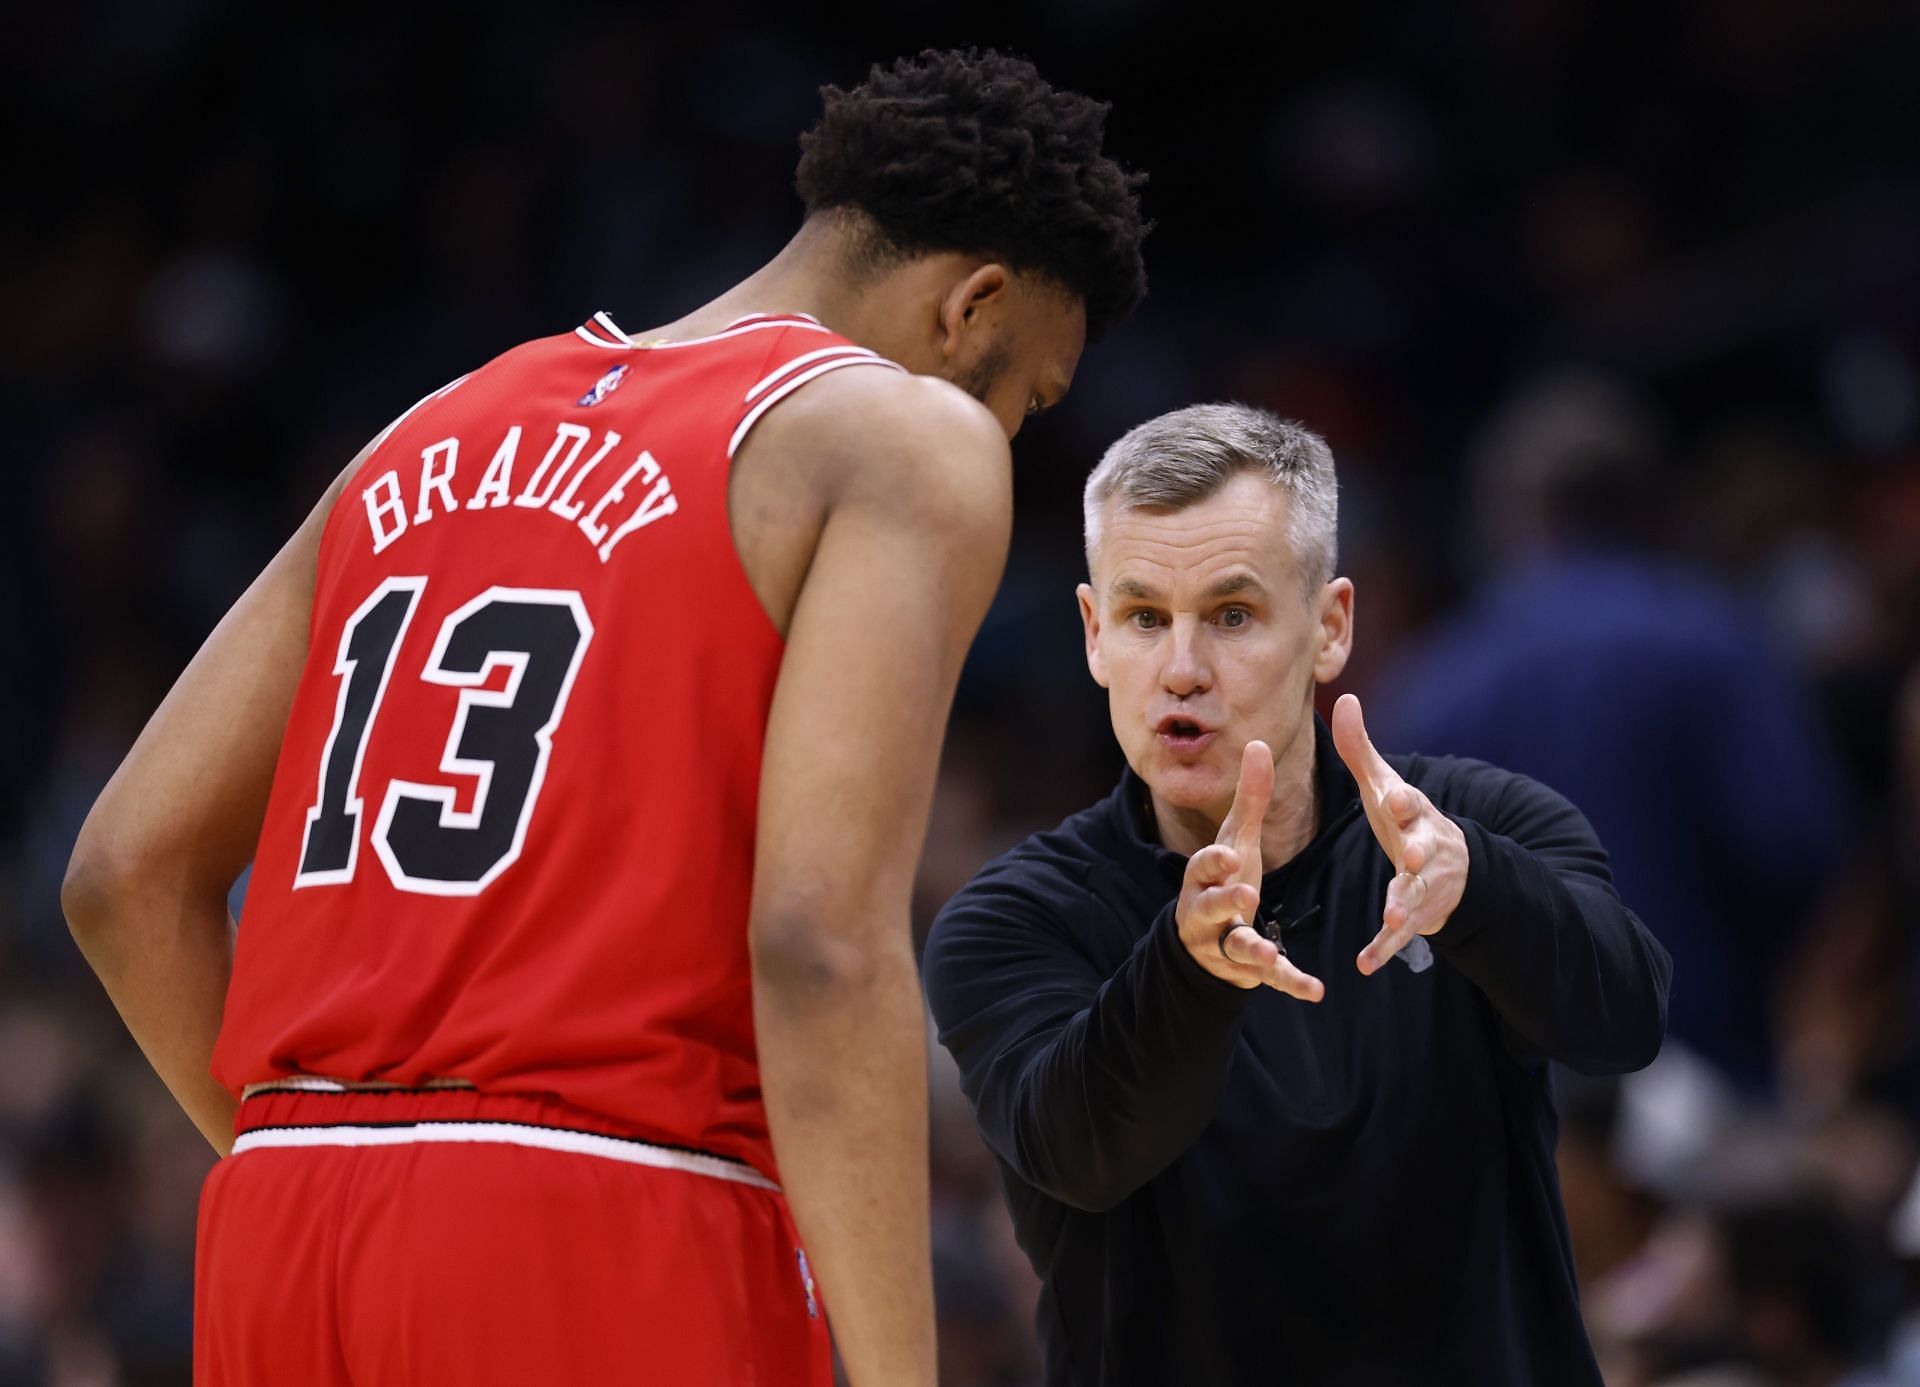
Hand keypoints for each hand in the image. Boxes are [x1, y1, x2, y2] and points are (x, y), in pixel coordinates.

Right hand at [1175, 739, 1323, 1000]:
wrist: (1203, 940)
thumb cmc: (1223, 879)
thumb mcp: (1236, 840)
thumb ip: (1249, 798)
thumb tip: (1258, 742)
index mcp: (1203, 877)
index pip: (1202, 867)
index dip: (1215, 862)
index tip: (1231, 855)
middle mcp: (1205, 911)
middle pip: (1210, 907)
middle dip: (1226, 901)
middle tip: (1246, 894)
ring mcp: (1223, 944)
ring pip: (1235, 947)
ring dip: (1251, 948)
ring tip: (1269, 952)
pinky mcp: (1246, 971)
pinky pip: (1268, 978)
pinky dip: (1290, 983)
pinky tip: (1315, 990)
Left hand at [1331, 693, 1467, 975]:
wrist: (1453, 866)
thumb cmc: (1405, 819)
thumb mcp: (1384, 785)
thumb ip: (1360, 748)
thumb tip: (1343, 696)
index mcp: (1413, 814)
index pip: (1410, 804)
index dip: (1404, 802)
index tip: (1396, 798)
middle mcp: (1425, 848)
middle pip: (1423, 850)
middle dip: (1419, 854)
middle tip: (1412, 858)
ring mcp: (1424, 885)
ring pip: (1415, 896)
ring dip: (1404, 908)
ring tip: (1392, 920)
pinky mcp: (1416, 916)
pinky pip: (1400, 936)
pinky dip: (1383, 950)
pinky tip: (1365, 964)